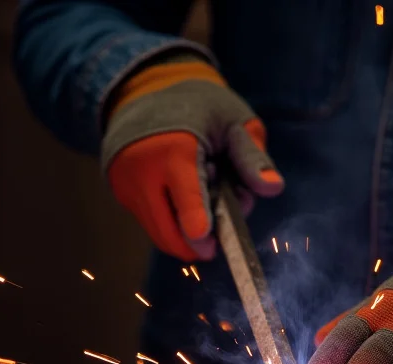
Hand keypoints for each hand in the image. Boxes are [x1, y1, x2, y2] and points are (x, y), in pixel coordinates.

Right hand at [100, 54, 283, 261]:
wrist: (144, 87)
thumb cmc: (200, 104)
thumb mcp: (234, 121)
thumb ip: (252, 157)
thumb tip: (272, 188)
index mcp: (175, 150)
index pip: (187, 204)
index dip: (201, 232)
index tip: (214, 246)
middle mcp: (142, 171)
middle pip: (170, 234)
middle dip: (200, 242)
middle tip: (220, 226)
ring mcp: (126, 184)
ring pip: (159, 233)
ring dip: (185, 232)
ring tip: (202, 198)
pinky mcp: (119, 192)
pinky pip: (150, 221)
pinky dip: (170, 220)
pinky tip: (182, 193)